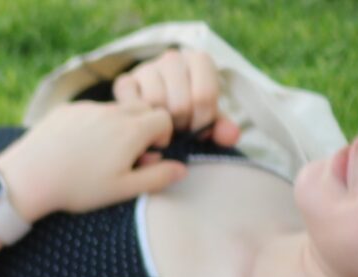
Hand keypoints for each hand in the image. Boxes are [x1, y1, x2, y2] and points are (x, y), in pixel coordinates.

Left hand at [0, 102, 186, 223]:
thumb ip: (156, 178)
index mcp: (133, 129)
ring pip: (116, 109)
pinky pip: (91, 111)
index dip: (162, 137)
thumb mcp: (122, 189)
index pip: (165, 118)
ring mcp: (89, 107)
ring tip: (101, 154)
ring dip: (119, 126)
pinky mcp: (68, 109)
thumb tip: (181, 169)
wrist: (29, 176)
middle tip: (129, 154)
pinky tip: (78, 148)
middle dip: (144, 127)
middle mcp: (114, 111)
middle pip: (144, 108)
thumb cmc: (78, 187)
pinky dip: (94, 125)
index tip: (147, 155)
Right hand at [109, 48, 243, 146]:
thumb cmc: (186, 109)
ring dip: (158, 125)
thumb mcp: (206, 117)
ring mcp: (147, 68)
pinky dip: (139, 120)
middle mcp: (173, 58)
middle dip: (180, 126)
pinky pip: (132, 105)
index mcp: (199, 60)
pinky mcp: (124, 81)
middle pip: (179, 103)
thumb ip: (221, 128)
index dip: (201, 122)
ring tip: (162, 130)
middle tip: (178, 132)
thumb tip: (232, 136)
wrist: (152, 100)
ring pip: (154, 104)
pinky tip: (144, 125)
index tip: (196, 130)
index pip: (204, 96)